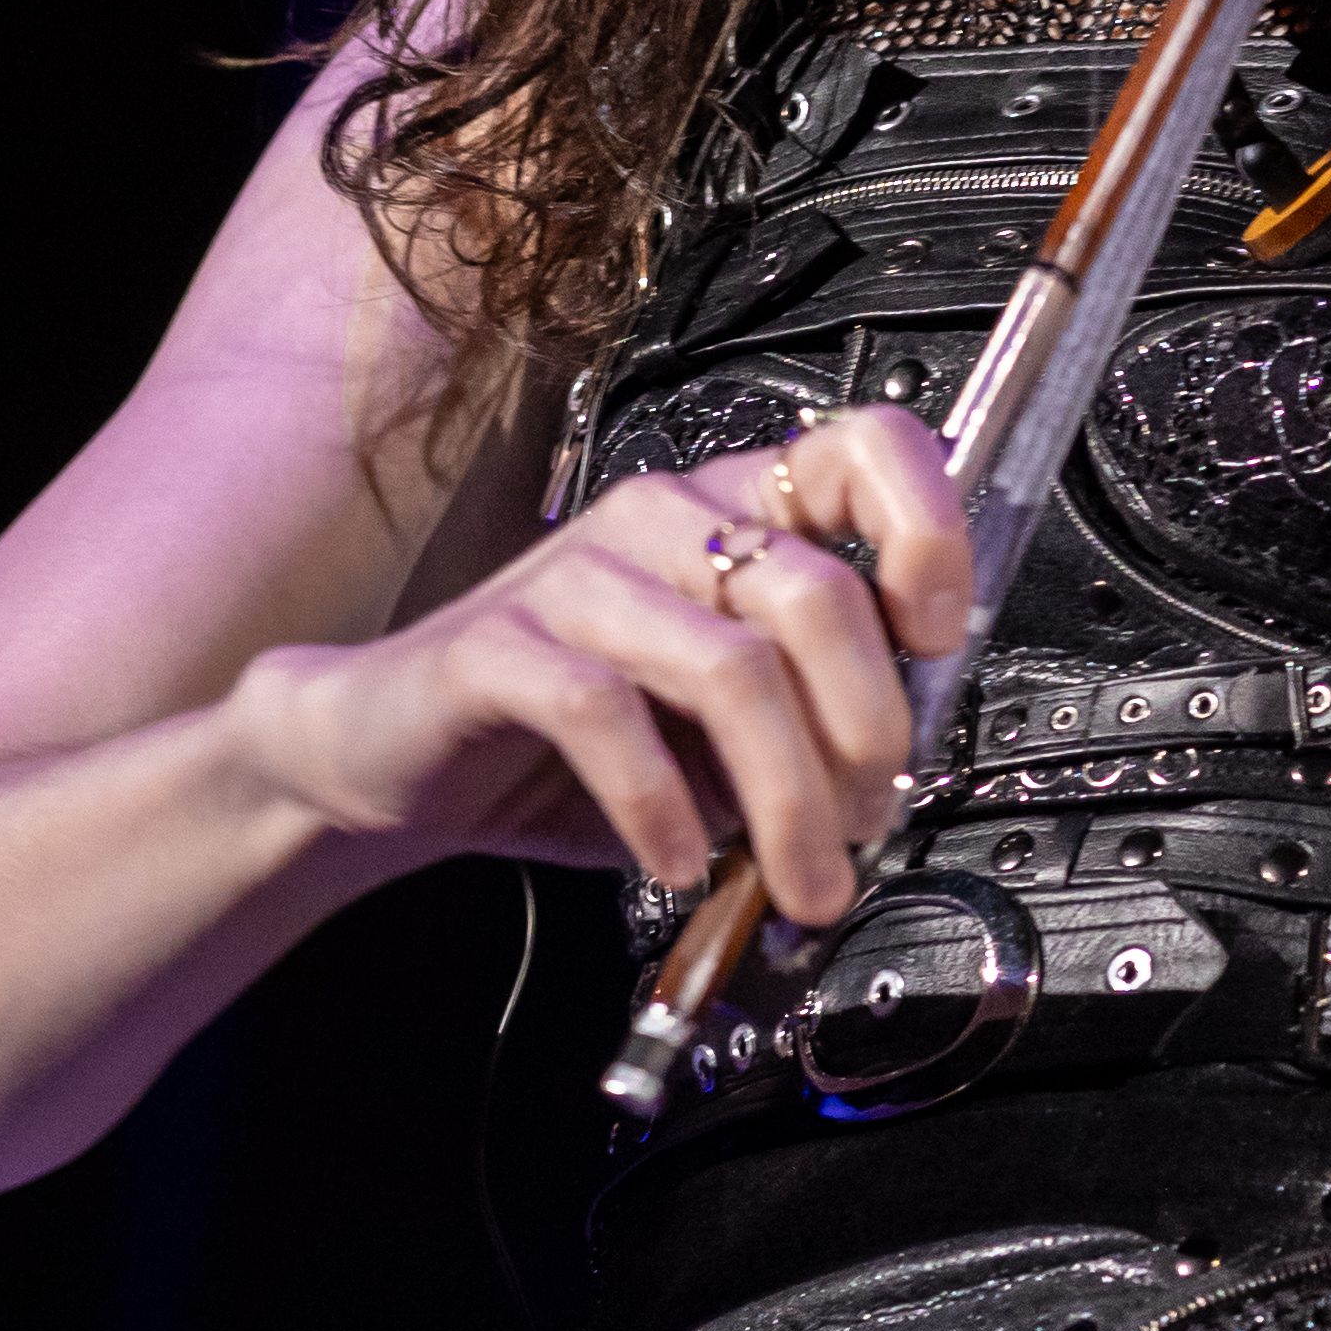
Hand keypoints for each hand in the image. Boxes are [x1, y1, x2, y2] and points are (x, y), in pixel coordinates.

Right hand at [220, 409, 972, 923]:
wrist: (391, 759)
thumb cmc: (572, 743)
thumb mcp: (720, 733)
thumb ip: (807, 726)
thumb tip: (892, 783)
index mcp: (734, 514)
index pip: (866, 449)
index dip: (929, 529)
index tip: (939, 636)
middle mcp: (664, 517)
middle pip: (819, 595)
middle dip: (866, 736)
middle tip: (863, 830)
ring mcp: (577, 573)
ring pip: (733, 670)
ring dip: (786, 800)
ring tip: (797, 881)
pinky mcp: (498, 646)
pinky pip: (609, 716)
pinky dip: (663, 809)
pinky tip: (675, 865)